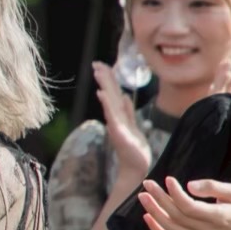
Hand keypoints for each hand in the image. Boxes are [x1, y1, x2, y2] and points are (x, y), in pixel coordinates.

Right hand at [93, 61, 151, 187]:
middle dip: (104, 77)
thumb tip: (123, 97)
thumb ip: (128, 112)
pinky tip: (102, 94)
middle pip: (109, 93)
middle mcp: (115, 117)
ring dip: (104, 85)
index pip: (113, 93)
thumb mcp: (133, 126)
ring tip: (98, 72)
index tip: (101, 65)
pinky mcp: (119, 132)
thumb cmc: (134, 149)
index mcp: (119, 114)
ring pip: (109, 100)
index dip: (108, 79)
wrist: (135, 166)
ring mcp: (116, 124)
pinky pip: (112, 115)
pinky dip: (106, 104)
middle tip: (95, 63)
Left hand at [139, 176, 230, 229]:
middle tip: (147, 184)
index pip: (189, 207)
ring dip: (154, 212)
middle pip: (176, 216)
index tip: (168, 179)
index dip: (175, 193)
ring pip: (170, 229)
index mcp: (218, 218)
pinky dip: (157, 229)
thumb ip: (212, 187)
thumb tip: (189, 185)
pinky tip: (147, 216)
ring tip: (143, 196)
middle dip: (158, 199)